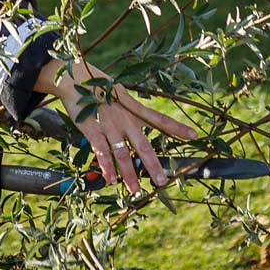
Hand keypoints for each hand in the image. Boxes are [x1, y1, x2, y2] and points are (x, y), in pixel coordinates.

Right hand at [34, 59, 199, 195]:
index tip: (194, 135)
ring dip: (130, 175)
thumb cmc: (98, 86)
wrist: (74, 78)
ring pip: (123, 155)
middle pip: (144, 146)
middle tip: (163, 182)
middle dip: (153, 166)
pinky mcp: (93, 129)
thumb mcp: (121, 94)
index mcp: (134, 109)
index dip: (177, 128)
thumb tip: (144, 117)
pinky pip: (102, 152)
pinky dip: (107, 167)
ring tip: (136, 191)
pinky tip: (111, 180)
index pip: (160, 119)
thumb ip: (132, 109)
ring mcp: (110, 126)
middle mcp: (126, 119)